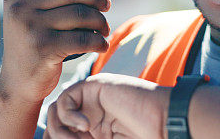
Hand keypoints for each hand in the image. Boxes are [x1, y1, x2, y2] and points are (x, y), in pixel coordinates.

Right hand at [0, 0, 111, 104]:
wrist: (17, 83)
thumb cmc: (30, 45)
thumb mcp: (26, 16)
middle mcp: (20, 9)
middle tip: (105, 6)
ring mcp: (31, 28)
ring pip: (81, 13)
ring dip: (100, 20)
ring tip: (104, 28)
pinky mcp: (45, 48)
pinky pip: (84, 38)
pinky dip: (99, 41)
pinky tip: (102, 44)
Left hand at [45, 73, 170, 138]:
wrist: (164, 121)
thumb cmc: (143, 136)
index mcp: (93, 128)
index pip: (61, 133)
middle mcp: (89, 112)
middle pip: (55, 122)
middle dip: (57, 136)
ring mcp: (91, 98)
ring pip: (57, 110)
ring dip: (61, 129)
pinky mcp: (95, 85)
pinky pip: (66, 97)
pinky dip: (69, 115)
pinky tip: (86, 125)